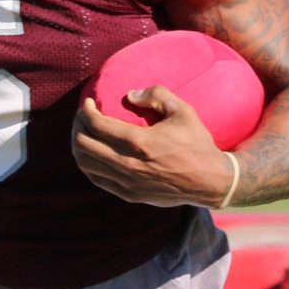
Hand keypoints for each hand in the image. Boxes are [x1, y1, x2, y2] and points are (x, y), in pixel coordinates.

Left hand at [71, 89, 234, 207]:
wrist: (210, 181)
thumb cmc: (197, 143)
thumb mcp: (182, 111)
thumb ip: (156, 95)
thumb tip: (130, 94)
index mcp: (139, 142)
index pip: (97, 125)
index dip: (86, 111)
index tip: (89, 102)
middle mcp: (128, 164)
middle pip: (83, 144)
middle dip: (77, 125)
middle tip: (83, 116)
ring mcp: (127, 182)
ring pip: (85, 164)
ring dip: (78, 145)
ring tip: (83, 132)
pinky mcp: (129, 194)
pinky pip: (96, 179)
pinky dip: (87, 163)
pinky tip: (92, 152)